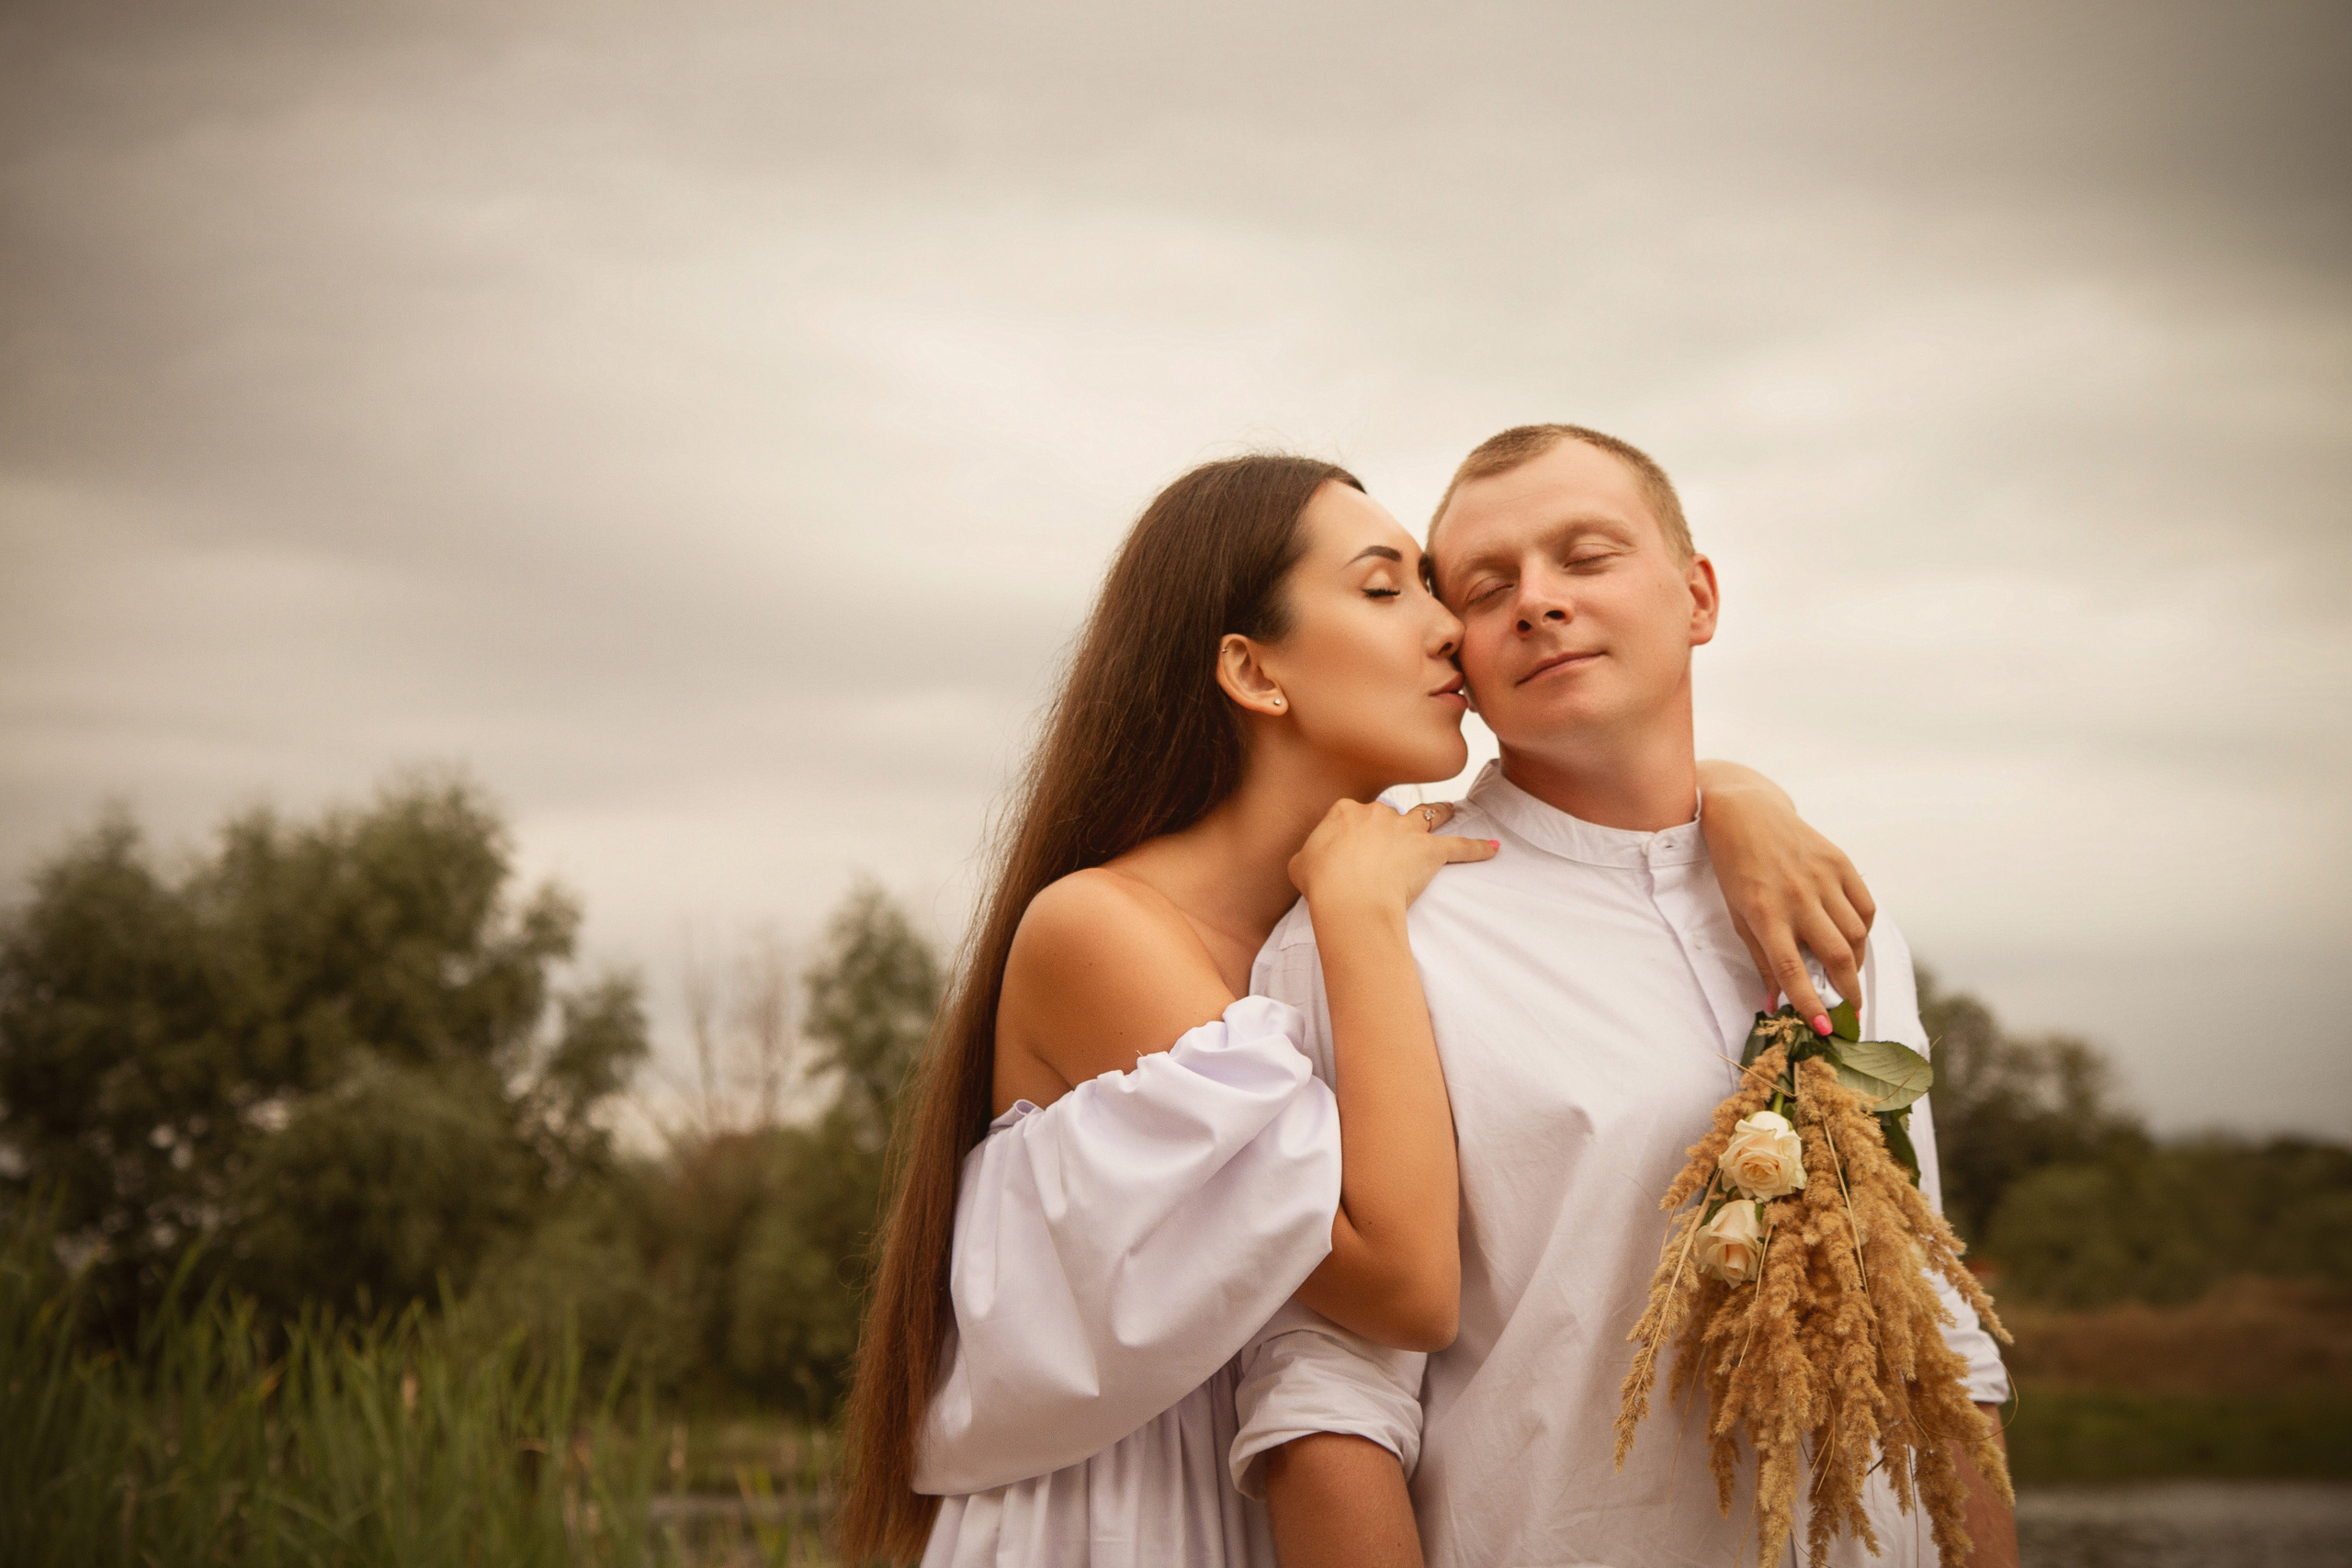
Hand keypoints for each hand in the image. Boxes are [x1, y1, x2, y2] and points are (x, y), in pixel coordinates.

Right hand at [1288, 800, 1497, 912]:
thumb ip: (1308, 855)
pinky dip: (1478, 848)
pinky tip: (1494, 848)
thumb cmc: (1322, 883)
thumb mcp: (1299, 864)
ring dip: (1440, 812)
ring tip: (1451, 811)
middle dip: (1391, 826)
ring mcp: (1406, 829)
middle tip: (1392, 843)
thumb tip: (1312, 860)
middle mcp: (1378, 813)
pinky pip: (1460, 847)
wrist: (1349, 897)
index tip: (1353, 847)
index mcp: (1345, 811)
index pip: (1353, 814)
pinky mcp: (1430, 850)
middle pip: (1389, 814)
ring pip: (1428, 814)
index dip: (1355, 831)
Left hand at [1699, 779, 1874, 1029]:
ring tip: (1848, 977)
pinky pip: (1865, 907)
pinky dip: (1864, 932)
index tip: (1826, 1030)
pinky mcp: (1840, 862)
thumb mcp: (1738, 916)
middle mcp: (1797, 896)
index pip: (1792, 969)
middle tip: (1851, 1014)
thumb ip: (1761, 958)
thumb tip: (1774, 1001)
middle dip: (1848, 992)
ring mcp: (1822, 877)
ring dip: (1857, 965)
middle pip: (1837, 956)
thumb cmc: (1735, 870)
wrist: (1744, 813)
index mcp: (1764, 913)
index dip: (1811, 1003)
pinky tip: (1853, 942)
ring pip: (1857, 935)